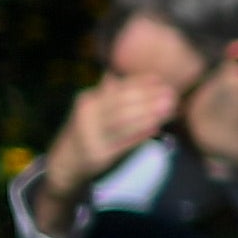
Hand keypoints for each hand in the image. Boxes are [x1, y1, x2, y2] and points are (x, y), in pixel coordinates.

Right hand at [39, 54, 192, 218]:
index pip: (117, 89)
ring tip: (170, 110)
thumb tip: (133, 76)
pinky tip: (156, 129)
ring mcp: (91, 137)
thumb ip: (110, 93)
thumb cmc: (88, 131)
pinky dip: (140, 135)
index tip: (161, 80)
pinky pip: (123, 144)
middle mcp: (87, 116)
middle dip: (149, 98)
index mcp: (88, 101)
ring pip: (124, 123)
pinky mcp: (98, 155)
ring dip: (149, 115)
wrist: (65, 162)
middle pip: (123, 104)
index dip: (140, 83)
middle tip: (172, 95)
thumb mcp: (93, 109)